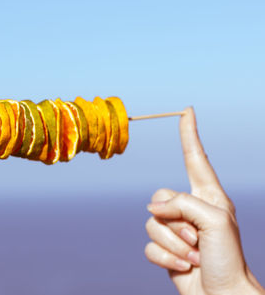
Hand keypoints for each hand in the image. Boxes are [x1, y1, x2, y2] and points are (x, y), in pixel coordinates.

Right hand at [144, 107, 264, 294]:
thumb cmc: (228, 258)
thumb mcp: (213, 220)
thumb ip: (181, 203)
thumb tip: (153, 209)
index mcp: (208, 196)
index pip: (195, 159)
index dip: (190, 135)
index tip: (187, 112)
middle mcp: (190, 209)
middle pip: (158, 197)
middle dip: (174, 221)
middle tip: (196, 238)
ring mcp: (176, 229)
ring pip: (151, 224)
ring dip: (173, 244)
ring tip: (194, 255)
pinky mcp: (165, 249)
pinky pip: (149, 246)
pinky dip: (166, 259)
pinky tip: (184, 266)